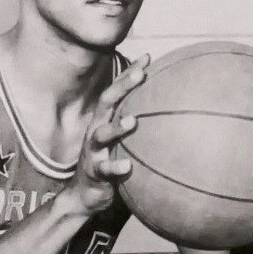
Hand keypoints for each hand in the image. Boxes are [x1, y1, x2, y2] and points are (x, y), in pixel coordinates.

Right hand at [66, 55, 148, 214]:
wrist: (84, 196)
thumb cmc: (108, 164)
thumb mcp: (121, 143)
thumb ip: (137, 129)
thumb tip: (168, 115)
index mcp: (104, 121)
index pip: (116, 92)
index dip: (129, 74)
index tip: (147, 57)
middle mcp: (96, 131)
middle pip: (107, 103)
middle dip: (122, 87)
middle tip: (140, 75)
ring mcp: (93, 152)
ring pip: (102, 135)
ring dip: (117, 127)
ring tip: (133, 121)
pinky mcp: (94, 173)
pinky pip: (104, 169)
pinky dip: (115, 167)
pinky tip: (128, 167)